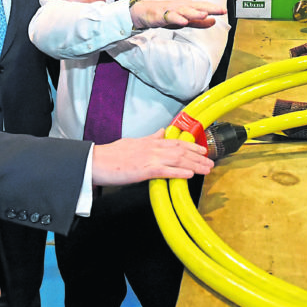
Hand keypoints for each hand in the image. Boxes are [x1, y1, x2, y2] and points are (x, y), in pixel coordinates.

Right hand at [91, 129, 212, 185]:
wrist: (96, 161)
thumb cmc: (111, 155)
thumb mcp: (133, 141)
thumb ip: (149, 138)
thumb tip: (161, 131)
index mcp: (150, 142)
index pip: (176, 141)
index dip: (191, 145)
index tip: (202, 149)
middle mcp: (152, 148)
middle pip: (181, 150)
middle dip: (198, 156)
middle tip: (211, 161)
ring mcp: (149, 159)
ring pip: (177, 160)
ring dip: (194, 165)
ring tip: (207, 169)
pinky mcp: (144, 171)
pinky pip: (165, 171)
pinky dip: (179, 172)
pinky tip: (189, 175)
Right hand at [131, 0, 225, 29]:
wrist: (143, 12)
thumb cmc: (166, 15)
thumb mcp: (185, 20)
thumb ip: (199, 22)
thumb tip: (214, 21)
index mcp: (187, 6)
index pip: (203, 6)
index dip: (214, 8)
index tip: (225, 10)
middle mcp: (180, 6)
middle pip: (197, 6)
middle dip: (209, 8)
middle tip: (220, 10)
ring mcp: (171, 10)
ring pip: (184, 11)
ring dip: (195, 13)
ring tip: (204, 14)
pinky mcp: (161, 15)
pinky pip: (170, 17)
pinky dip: (177, 18)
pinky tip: (183, 21)